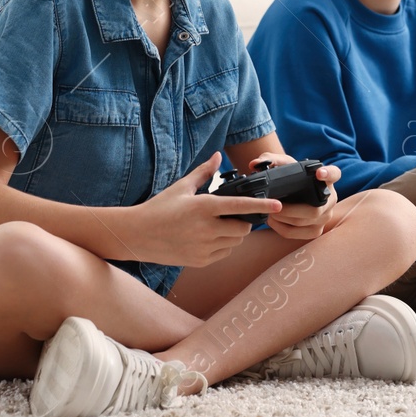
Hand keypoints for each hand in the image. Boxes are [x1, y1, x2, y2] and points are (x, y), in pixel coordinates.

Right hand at [127, 152, 260, 266]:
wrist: (137, 235)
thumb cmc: (159, 208)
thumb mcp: (181, 188)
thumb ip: (203, 172)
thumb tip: (217, 156)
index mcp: (204, 207)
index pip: (240, 205)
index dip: (262, 205)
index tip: (278, 205)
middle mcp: (206, 229)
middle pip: (243, 228)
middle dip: (244, 221)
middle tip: (233, 215)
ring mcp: (204, 247)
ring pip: (235, 242)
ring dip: (234, 234)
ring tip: (219, 225)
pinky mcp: (200, 261)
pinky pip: (223, 254)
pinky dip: (224, 246)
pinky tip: (210, 238)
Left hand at [260, 158, 339, 240]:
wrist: (292, 193)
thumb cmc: (292, 178)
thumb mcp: (283, 166)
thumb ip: (269, 160)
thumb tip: (254, 164)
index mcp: (326, 179)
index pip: (334, 174)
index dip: (328, 174)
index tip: (318, 173)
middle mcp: (330, 199)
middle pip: (314, 209)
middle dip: (290, 210)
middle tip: (273, 205)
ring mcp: (325, 216)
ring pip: (304, 223)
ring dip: (283, 219)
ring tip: (269, 212)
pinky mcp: (316, 230)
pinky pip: (298, 233)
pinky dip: (281, 228)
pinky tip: (272, 221)